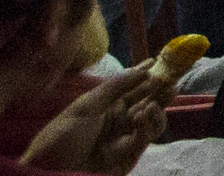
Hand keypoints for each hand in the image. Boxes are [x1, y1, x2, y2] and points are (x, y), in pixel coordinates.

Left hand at [20, 46, 179, 171]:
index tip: (160, 60)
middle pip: (147, 100)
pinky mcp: (130, 154)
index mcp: (105, 105)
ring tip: (152, 104)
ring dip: (157, 107)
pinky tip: (145, 115)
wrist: (51, 173)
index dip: (146, 73)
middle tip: (172, 79)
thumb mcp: (84, 107)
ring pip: (153, 118)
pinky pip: (147, 136)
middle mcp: (119, 118)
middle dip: (160, 89)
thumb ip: (115, 87)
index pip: (131, 85)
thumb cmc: (60, 138)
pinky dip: (150, 124)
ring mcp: (125, 136)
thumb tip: (145, 68)